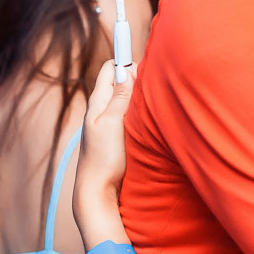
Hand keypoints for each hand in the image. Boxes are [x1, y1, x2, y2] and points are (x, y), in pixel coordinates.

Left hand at [72, 59, 137, 243]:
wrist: (97, 193)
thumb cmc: (103, 159)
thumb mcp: (111, 123)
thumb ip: (118, 97)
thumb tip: (126, 70)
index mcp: (97, 103)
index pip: (110, 68)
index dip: (126, 61)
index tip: (145, 61)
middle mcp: (102, 111)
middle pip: (120, 82)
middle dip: (137, 77)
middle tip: (155, 81)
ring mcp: (110, 125)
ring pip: (127, 99)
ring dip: (140, 95)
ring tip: (156, 98)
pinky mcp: (118, 138)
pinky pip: (131, 116)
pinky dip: (141, 112)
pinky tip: (151, 119)